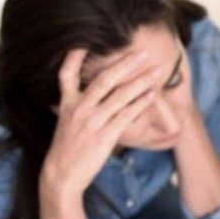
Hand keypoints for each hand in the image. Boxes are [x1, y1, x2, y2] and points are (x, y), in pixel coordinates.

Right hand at [41, 49, 159, 197]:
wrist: (62, 175)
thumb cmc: (67, 150)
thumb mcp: (65, 123)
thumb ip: (75, 108)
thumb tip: (87, 96)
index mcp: (67, 104)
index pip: (66, 75)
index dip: (74, 58)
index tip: (82, 43)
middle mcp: (79, 109)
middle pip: (103, 80)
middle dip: (124, 64)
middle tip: (142, 53)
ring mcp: (93, 121)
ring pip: (120, 95)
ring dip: (141, 81)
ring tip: (157, 71)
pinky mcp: (105, 135)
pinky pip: (127, 114)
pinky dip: (141, 102)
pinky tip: (152, 94)